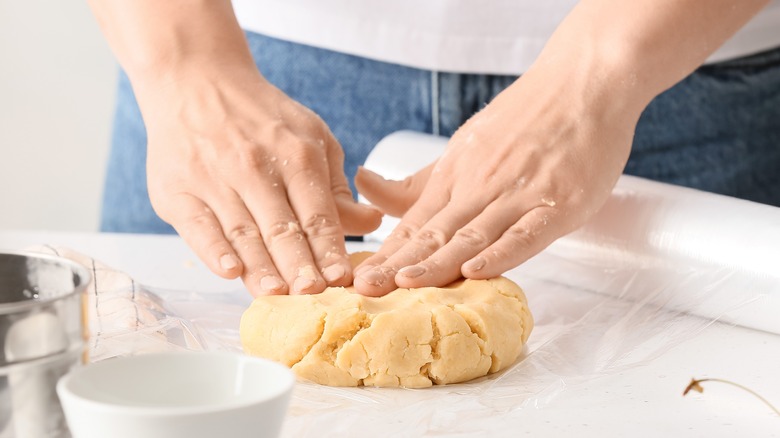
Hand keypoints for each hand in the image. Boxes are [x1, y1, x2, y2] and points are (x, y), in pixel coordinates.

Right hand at [139, 66, 381, 295]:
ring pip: (242, 232)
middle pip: (281, 228)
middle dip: (299, 265)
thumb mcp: (312, 138)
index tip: (342, 280)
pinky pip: (197, 226)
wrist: (197, 82)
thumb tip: (371, 222)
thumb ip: (335, 188)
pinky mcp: (177, 190)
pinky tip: (229, 271)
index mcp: (296, 155)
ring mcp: (213, 178)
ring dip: (260, 267)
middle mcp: (255, 167)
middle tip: (313, 295)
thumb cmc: (262, 119)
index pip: (317, 214)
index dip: (330, 250)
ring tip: (276, 294)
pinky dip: (213, 250)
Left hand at [353, 64, 641, 295]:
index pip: (414, 222)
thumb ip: (418, 180)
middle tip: (365, 290)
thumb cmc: (525, 118)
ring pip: (472, 236)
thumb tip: (363, 184)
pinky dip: (501, 254)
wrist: (584, 83)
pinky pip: (525, 233)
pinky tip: (476, 271)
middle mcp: (480, 185)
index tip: (358, 279)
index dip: (386, 253)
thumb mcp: (464, 146)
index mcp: (456, 174)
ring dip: (438, 261)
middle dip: (398, 264)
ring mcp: (519, 195)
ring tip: (405, 284)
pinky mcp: (558, 203)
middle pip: (435, 233)